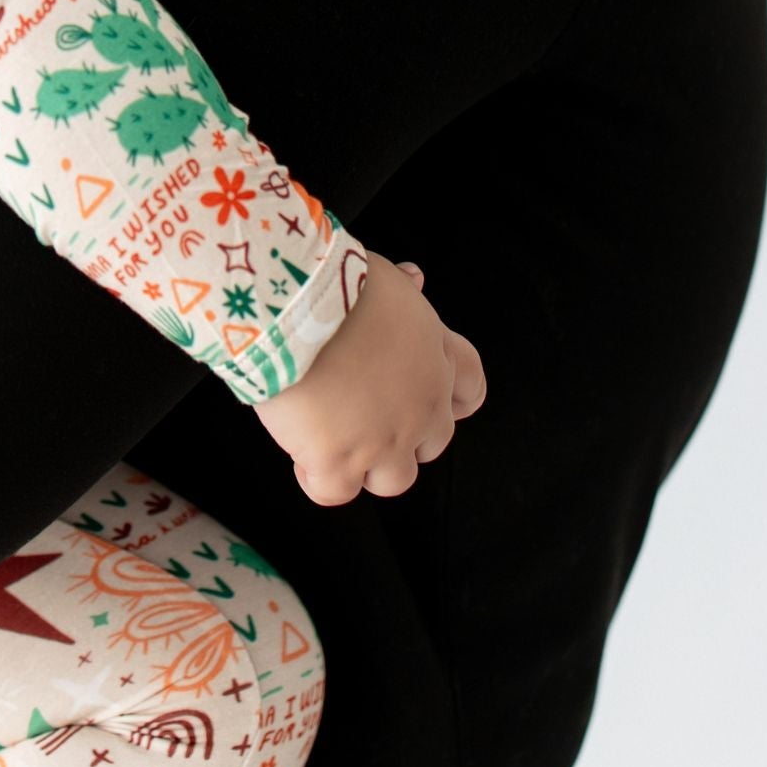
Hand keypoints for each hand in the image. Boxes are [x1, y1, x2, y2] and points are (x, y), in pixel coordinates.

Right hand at [252, 258, 486, 505]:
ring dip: (366, 465)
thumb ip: (401, 287)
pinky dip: (318, 479)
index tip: (426, 398)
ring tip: (332, 438)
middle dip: (401, 435)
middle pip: (431, 444)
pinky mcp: (340, 462)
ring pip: (393, 480)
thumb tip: (415, 278)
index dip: (450, 401)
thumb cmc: (336, 285)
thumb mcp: (381, 274)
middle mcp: (421, 406)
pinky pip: (335, 493)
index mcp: (437, 357)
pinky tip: (302, 455)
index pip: (469, 391)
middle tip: (362, 413)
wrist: (298, 310)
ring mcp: (384, 441)